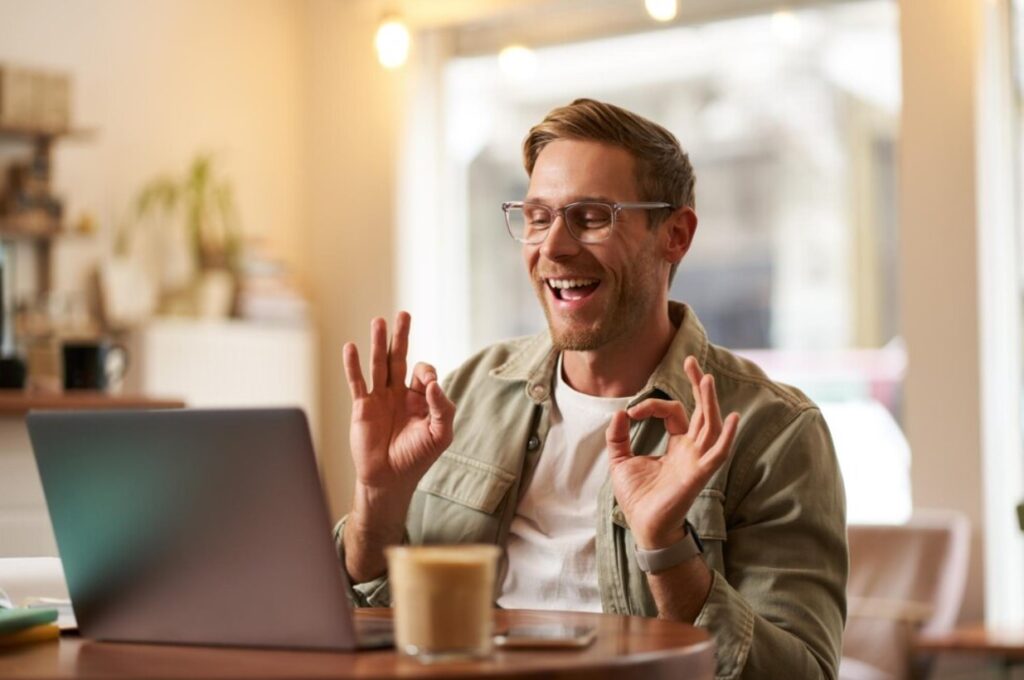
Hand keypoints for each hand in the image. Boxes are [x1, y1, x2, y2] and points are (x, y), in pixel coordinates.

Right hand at [343, 312, 454, 496]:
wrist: (389, 479)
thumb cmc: (417, 458)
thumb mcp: (440, 434)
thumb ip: (442, 408)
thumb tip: (434, 383)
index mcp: (421, 398)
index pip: (424, 373)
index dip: (427, 374)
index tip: (428, 387)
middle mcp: (399, 393)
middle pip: (400, 357)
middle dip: (402, 336)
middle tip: (403, 314)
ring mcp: (380, 398)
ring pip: (379, 364)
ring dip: (379, 342)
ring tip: (379, 321)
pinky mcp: (362, 406)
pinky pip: (358, 381)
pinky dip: (353, 365)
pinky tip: (351, 347)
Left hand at [606, 356, 738, 549]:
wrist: (644, 527)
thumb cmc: (638, 497)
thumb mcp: (620, 461)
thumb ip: (618, 436)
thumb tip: (620, 412)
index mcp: (677, 446)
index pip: (673, 413)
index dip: (652, 405)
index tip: (631, 412)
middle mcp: (691, 450)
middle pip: (701, 412)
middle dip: (698, 386)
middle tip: (692, 361)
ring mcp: (697, 461)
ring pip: (710, 426)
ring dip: (710, 402)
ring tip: (707, 378)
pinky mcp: (699, 475)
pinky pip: (718, 453)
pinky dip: (727, 437)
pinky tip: (733, 418)